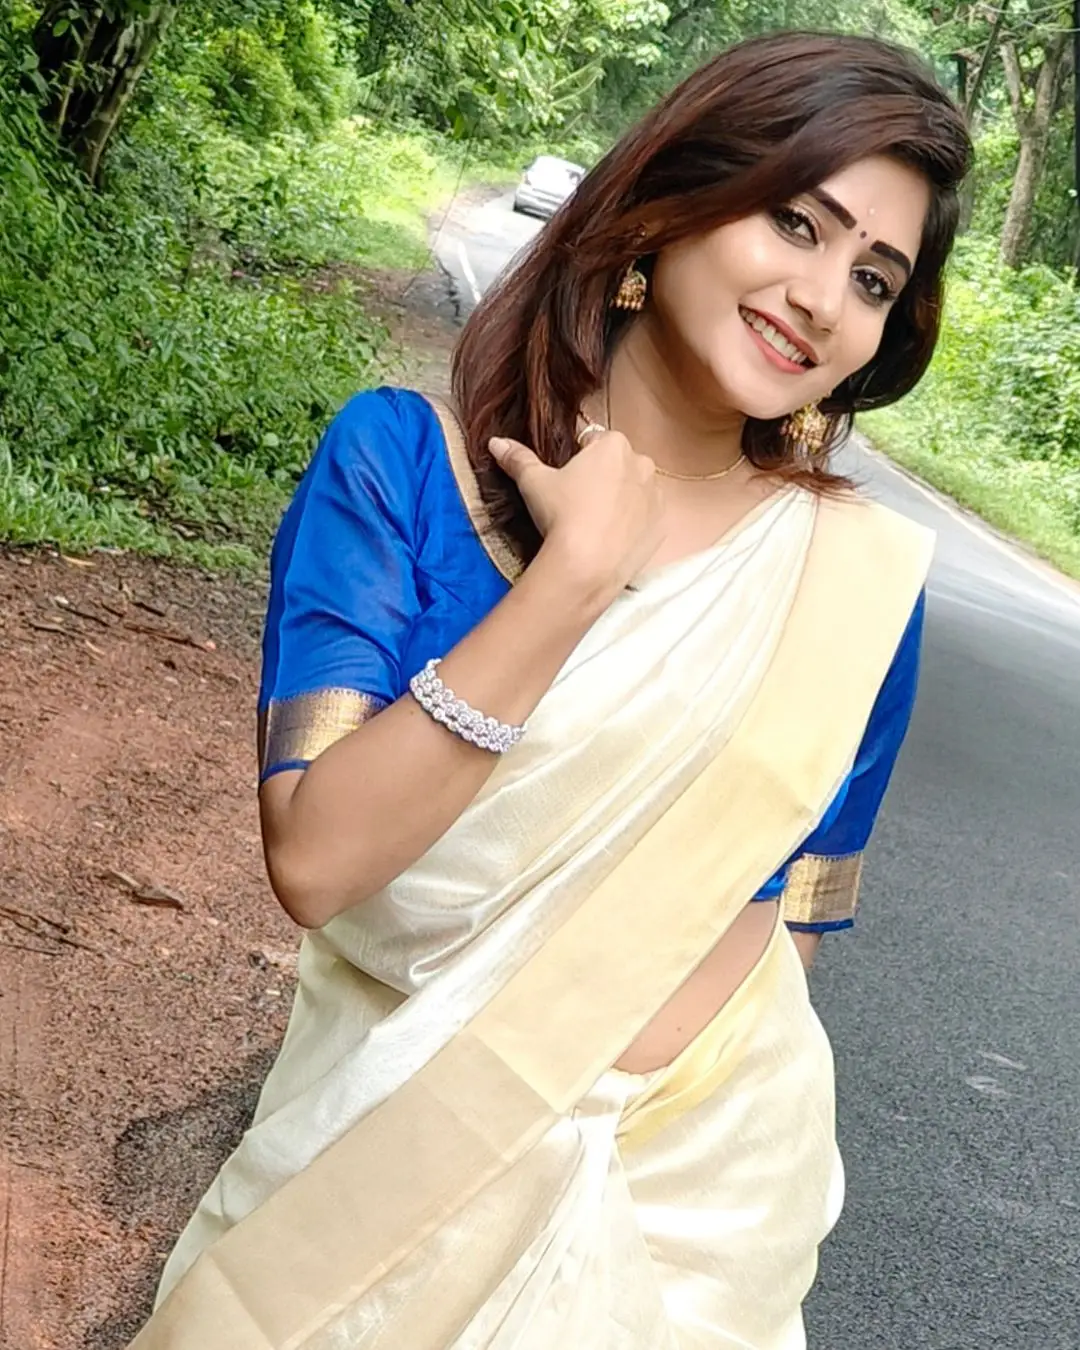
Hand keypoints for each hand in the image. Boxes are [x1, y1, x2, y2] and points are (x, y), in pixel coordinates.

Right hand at [489, 429, 664, 602]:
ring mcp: (656, 496)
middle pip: (618, 464)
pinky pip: (646, 518)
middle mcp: (642, 464)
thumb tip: (497, 442)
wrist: (587, 566)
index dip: (577, 460)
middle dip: (602, 478)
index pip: (593, 441)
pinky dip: (633, 525)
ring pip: (635, 491)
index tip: (567, 482)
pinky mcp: (662, 526)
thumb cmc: (561, 516)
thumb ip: (518, 458)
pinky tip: (611, 539)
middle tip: (578, 504)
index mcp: (613, 445)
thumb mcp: (534, 483)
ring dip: (620, 500)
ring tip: (594, 524)